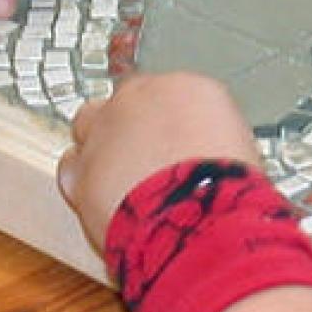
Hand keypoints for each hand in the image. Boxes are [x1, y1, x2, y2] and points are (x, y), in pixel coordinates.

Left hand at [56, 73, 258, 251]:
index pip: (167, 91)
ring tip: (119, 178)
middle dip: (130, 125)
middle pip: (124, 100)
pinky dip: (81, 180)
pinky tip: (99, 198)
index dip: (166, 120)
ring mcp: (106, 130)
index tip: (171, 140)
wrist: (201, 222)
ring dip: (100, 146)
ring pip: (89, 124)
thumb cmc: (230, 193)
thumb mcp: (241, 153)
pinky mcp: (81, 167)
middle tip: (145, 158)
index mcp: (189, 89)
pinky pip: (71, 166)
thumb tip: (208, 154)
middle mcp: (142, 98)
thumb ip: (212, 140)